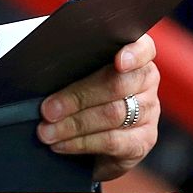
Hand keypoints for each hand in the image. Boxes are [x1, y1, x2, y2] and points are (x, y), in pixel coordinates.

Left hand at [37, 33, 159, 181]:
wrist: (94, 140)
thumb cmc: (83, 96)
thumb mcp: (78, 75)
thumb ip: (72, 68)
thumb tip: (43, 73)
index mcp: (133, 56)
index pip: (143, 48)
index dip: (133, 54)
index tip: (118, 61)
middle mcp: (147, 81)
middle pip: (117, 84)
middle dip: (77, 97)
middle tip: (47, 110)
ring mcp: (149, 111)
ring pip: (112, 114)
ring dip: (74, 124)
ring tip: (46, 131)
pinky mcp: (143, 140)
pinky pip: (112, 140)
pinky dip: (81, 143)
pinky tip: (61, 144)